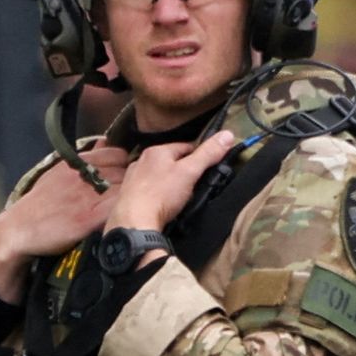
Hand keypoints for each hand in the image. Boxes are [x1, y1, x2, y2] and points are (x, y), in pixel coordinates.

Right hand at [0, 156, 119, 302]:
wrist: (18, 230)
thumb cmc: (40, 204)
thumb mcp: (59, 172)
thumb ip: (85, 159)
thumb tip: (105, 142)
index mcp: (76, 162)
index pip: (118, 154)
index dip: (124, 166)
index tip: (121, 180)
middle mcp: (83, 176)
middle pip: (126, 171)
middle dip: (129, 184)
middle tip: (126, 199)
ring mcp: (86, 197)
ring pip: (125, 189)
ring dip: (128, 200)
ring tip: (124, 211)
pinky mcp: (87, 219)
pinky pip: (117, 209)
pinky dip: (122, 213)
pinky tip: (119, 220)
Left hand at [87, 126, 235, 237]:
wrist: (134, 221)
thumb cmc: (162, 194)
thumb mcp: (190, 172)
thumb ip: (208, 154)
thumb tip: (228, 134)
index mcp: (157, 151)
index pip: (185, 147)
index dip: (199, 156)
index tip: (208, 168)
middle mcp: (141, 160)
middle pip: (169, 161)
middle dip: (182, 170)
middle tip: (195, 185)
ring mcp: (132, 178)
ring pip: (157, 175)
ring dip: (168, 182)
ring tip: (179, 197)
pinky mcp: (127, 195)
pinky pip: (147, 190)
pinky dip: (156, 194)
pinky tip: (162, 205)